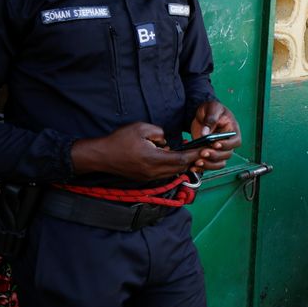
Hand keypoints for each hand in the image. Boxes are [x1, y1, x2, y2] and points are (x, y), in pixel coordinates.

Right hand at [71, 122, 203, 180]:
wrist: (101, 156)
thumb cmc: (120, 140)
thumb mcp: (142, 128)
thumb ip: (160, 133)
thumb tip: (168, 141)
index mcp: (154, 159)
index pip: (181, 159)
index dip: (195, 154)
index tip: (206, 149)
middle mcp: (153, 171)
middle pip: (180, 168)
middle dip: (193, 159)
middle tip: (203, 150)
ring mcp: (149, 177)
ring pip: (173, 172)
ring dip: (183, 163)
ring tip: (191, 153)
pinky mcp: (145, 178)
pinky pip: (165, 173)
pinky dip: (173, 166)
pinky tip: (174, 157)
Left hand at [189, 101, 241, 172]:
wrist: (203, 114)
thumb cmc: (212, 109)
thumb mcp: (212, 108)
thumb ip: (210, 119)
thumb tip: (205, 133)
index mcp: (233, 131)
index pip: (235, 142)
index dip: (227, 145)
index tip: (216, 144)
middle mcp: (228, 143)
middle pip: (227, 154)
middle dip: (215, 155)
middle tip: (203, 152)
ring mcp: (219, 150)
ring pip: (219, 163)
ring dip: (209, 164)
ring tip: (197, 161)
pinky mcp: (210, 154)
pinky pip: (210, 165)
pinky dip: (202, 167)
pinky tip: (193, 166)